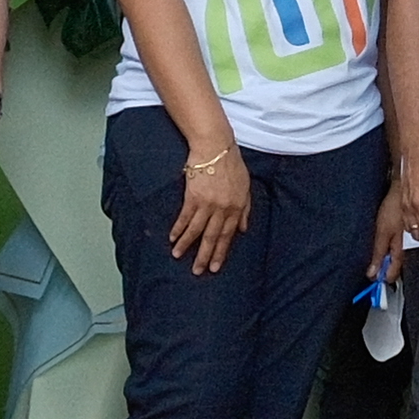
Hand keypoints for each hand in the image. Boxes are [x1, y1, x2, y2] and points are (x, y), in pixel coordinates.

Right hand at [167, 130, 256, 272]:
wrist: (215, 146)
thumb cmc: (232, 163)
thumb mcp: (245, 186)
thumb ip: (246, 209)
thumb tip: (244, 229)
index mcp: (238, 207)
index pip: (228, 235)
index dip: (221, 251)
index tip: (215, 265)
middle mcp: (224, 209)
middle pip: (213, 237)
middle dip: (205, 256)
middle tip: (198, 271)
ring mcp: (208, 204)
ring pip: (197, 230)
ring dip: (186, 245)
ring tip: (178, 256)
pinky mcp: (193, 197)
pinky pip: (185, 218)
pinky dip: (178, 229)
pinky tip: (173, 238)